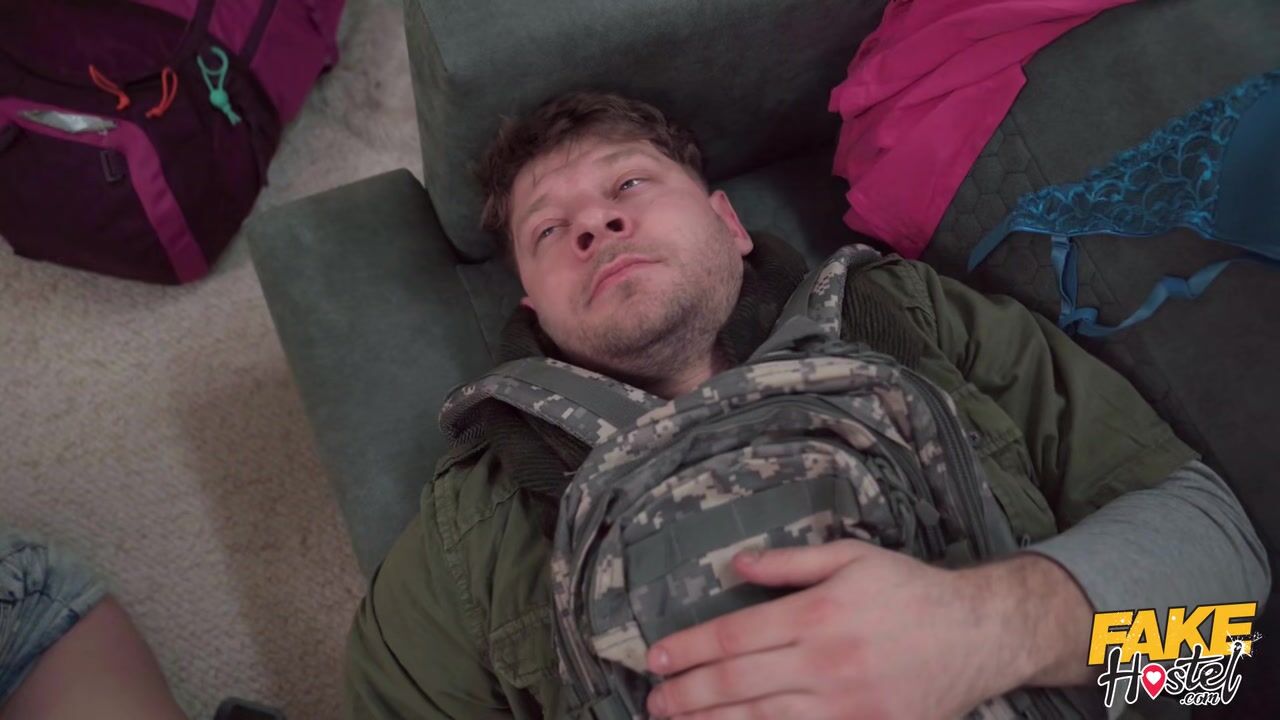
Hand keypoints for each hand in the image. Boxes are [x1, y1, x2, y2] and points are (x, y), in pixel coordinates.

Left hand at [644, 540, 1038, 719]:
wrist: (977, 636)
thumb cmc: (909, 591)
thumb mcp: (852, 557)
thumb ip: (790, 563)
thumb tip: (736, 565)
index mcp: (819, 614)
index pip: (737, 635)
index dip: (691, 648)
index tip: (656, 657)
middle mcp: (826, 662)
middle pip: (739, 682)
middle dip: (688, 693)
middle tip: (654, 700)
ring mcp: (844, 705)